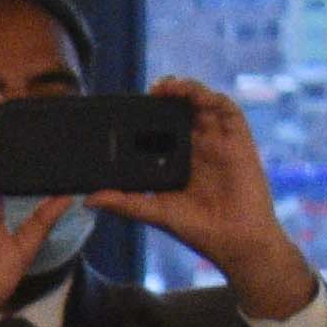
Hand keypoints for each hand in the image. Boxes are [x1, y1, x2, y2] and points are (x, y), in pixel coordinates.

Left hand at [112, 79, 317, 318]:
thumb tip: (87, 200)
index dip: (150, 113)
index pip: (163, 128)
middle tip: (150, 90)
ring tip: (168, 86)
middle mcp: (199, 146)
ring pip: (204, 104)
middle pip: (183, 110)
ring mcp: (219, 141)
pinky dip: (212, 98)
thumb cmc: (197, 229)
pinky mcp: (239, 141)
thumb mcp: (154, 212)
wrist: (234, 241)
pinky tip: (196, 96)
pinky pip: (228, 111)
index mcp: (179, 159)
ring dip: (188, 90)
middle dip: (169, 95)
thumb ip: (124, 203)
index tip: (129, 107)